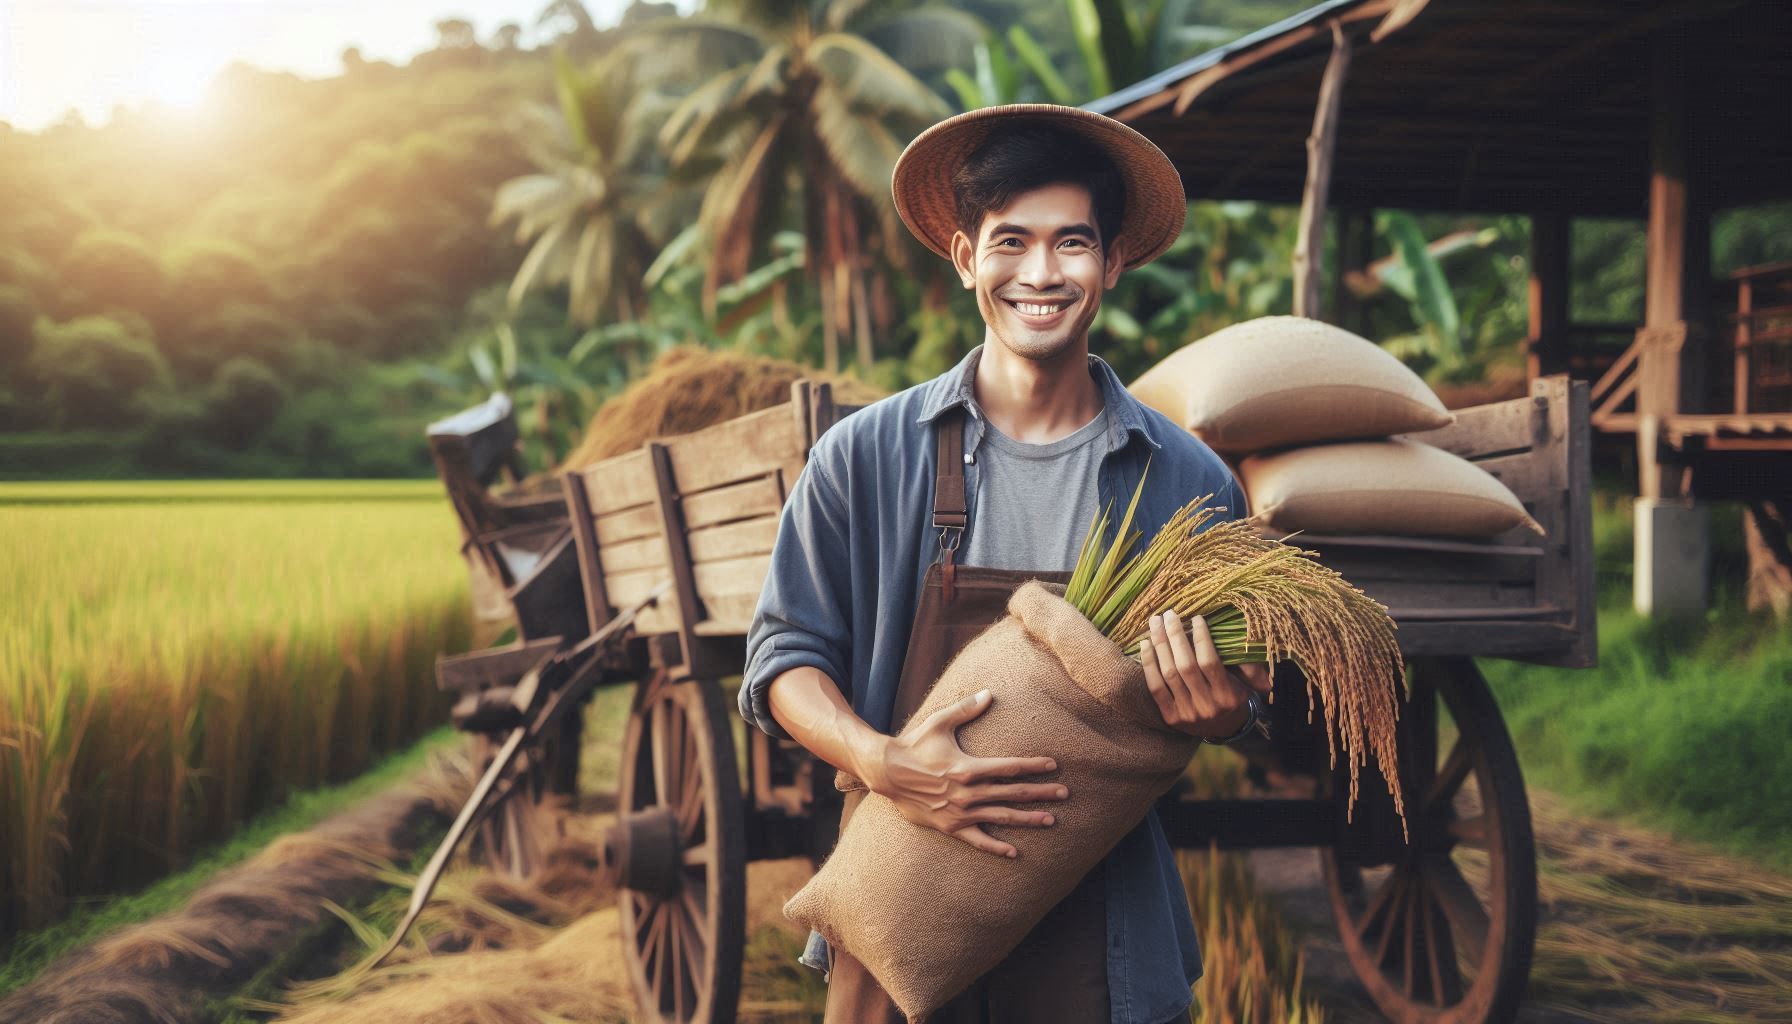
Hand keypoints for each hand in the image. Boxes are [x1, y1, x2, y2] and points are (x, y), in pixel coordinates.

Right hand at [861, 689, 1067, 858]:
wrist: (886, 773)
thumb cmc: (914, 745)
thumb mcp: (939, 722)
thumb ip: (966, 709)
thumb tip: (989, 693)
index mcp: (969, 767)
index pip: (1010, 767)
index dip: (1034, 766)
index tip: (1054, 766)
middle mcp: (968, 792)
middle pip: (1013, 793)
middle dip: (1041, 793)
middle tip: (1064, 794)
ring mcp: (960, 812)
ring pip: (1001, 817)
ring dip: (1027, 819)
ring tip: (1050, 820)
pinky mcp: (950, 826)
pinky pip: (978, 841)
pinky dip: (996, 848)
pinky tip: (1014, 852)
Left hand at [1140, 610, 1273, 739]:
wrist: (1224, 729)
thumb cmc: (1233, 696)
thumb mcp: (1244, 682)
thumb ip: (1244, 663)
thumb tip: (1243, 637)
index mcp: (1228, 696)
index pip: (1209, 662)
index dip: (1201, 638)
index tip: (1196, 617)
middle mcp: (1207, 706)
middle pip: (1185, 665)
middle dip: (1175, 636)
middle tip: (1169, 614)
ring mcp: (1187, 713)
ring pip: (1169, 673)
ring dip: (1160, 645)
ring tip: (1155, 623)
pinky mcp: (1170, 718)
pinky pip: (1155, 688)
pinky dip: (1149, 664)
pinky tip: (1145, 644)